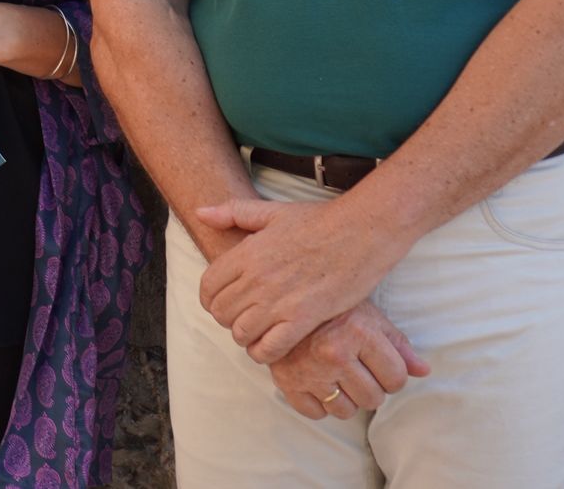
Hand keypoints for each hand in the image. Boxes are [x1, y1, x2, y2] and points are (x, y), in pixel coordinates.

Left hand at [194, 197, 407, 363]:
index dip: (211, 299)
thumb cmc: (319, 220)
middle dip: (228, 318)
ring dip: (246, 337)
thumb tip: (202, 213)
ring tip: (258, 332)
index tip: (224, 302)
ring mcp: (279, 300)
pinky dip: (265, 352)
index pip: (208, 287)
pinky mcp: (303, 318)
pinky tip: (273, 345)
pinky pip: (270, 348)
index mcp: (246, 252)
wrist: (362, 231)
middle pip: (221, 313)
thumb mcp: (272, 211)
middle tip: (243, 317)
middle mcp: (257, 278)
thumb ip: (233, 212)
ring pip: (240, 333)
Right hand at [267, 300, 430, 419]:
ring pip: (346, 411)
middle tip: (358, 369)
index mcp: (359, 333)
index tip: (380, 365)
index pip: (396, 379)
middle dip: (371, 387)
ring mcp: (309, 370)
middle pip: (373, 399)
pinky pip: (316, 413)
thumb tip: (423, 371)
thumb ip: (398, 345)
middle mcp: (334, 354)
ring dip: (346, 398)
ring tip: (339, 376)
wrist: (281, 298)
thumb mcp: (369, 316)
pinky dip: (320, 403)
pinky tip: (319, 382)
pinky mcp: (287, 382)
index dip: (392, 375)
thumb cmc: (332, 308)